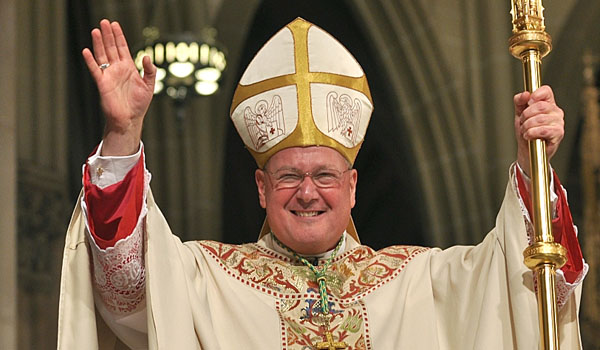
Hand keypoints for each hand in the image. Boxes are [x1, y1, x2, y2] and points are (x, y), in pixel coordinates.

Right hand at [82, 19, 155, 155]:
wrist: (130, 119)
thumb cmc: (139, 104)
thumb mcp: (150, 86)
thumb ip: (150, 71)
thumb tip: (146, 56)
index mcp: (128, 68)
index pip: (122, 48)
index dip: (119, 36)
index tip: (115, 25)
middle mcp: (117, 69)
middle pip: (111, 48)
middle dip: (108, 35)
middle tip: (104, 22)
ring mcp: (109, 75)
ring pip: (102, 56)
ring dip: (99, 43)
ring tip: (96, 31)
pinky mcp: (102, 84)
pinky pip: (95, 70)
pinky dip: (90, 61)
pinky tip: (87, 51)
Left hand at [513, 85, 563, 176]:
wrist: (527, 150)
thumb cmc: (526, 131)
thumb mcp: (519, 114)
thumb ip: (520, 102)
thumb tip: (525, 94)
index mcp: (548, 103)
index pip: (546, 91)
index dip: (535, 94)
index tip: (528, 102)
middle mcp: (556, 111)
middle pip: (540, 106)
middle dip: (526, 115)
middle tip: (522, 122)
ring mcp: (559, 122)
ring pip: (540, 119)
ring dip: (527, 126)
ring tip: (525, 131)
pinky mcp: (558, 134)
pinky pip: (543, 130)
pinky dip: (531, 133)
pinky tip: (528, 136)